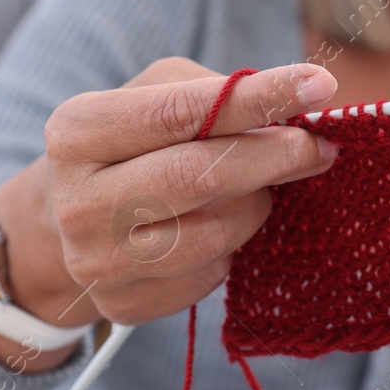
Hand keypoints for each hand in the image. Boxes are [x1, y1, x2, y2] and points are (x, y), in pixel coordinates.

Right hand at [0, 58, 338, 371]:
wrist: (71, 220)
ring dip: (256, 204)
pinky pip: (210, 274)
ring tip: (262, 185)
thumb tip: (295, 108)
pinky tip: (225, 223)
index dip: (256, 97)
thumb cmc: (132, 143)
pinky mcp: (125, 305)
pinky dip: (233, 245)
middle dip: (273, 156)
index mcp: (77, 132)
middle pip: (198, 176)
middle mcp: (78, 201)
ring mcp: (98, 262)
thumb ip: (215, 93)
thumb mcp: (153, 94)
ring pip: (214, 233)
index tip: (318, 84)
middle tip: (319, 145)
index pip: (179, 110)